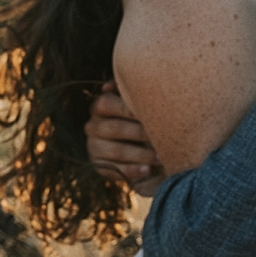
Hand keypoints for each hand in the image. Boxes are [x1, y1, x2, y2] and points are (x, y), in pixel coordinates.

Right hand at [85, 81, 163, 195]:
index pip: (107, 103)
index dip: (128, 108)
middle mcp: (92, 126)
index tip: (150, 114)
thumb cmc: (140, 117)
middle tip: (163, 138)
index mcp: (100, 106)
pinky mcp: (98, 165)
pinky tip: (148, 170)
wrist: (138, 146)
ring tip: (161, 158)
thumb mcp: (136, 103)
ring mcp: (93, 147)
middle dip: (140, 134)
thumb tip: (110, 85)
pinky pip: (115, 170)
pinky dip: (133, 170)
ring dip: (141, 155)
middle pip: (115, 128)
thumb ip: (131, 92)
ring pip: (117, 151)